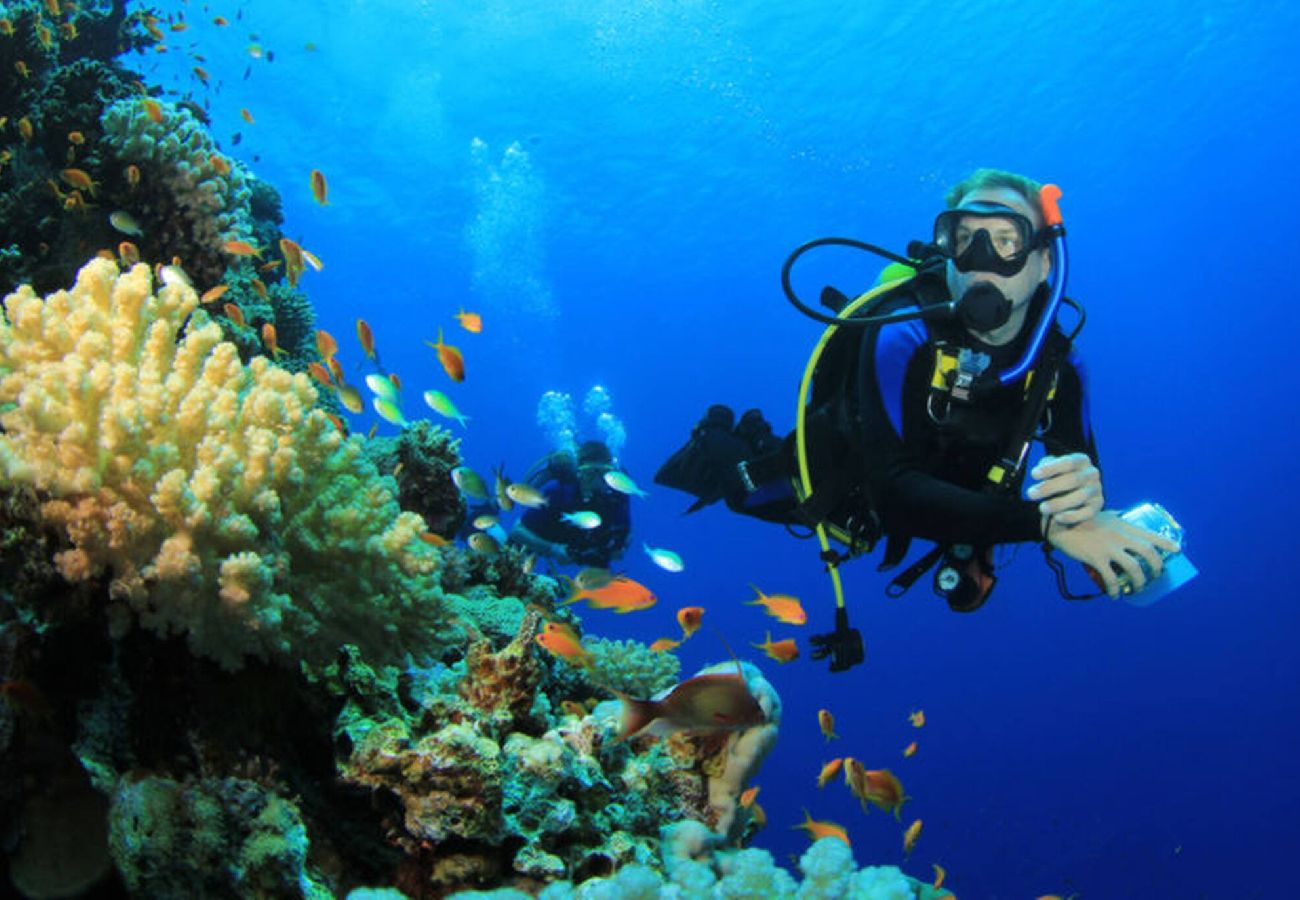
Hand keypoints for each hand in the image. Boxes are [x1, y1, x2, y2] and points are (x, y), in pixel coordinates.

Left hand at [1028, 453, 1102, 525]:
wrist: (1073, 501)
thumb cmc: (1058, 481)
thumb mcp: (1052, 471)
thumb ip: (1046, 467)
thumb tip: (1040, 469)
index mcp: (1081, 461)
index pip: (1068, 462)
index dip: (1050, 468)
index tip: (1033, 475)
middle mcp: (1091, 474)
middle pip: (1073, 480)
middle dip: (1049, 487)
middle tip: (1031, 494)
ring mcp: (1096, 490)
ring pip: (1079, 497)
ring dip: (1058, 503)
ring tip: (1042, 508)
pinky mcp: (1096, 507)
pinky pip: (1086, 513)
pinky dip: (1071, 516)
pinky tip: (1057, 517)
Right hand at [1046, 511, 1181, 597]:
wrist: (1058, 524)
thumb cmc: (1080, 518)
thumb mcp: (1103, 513)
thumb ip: (1115, 516)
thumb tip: (1122, 514)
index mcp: (1123, 525)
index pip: (1151, 534)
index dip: (1166, 543)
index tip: (1177, 550)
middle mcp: (1120, 536)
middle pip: (1148, 553)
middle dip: (1156, 568)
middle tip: (1156, 577)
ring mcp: (1109, 547)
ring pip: (1134, 568)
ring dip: (1140, 582)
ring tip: (1137, 589)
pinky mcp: (1096, 558)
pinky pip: (1110, 578)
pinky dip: (1115, 590)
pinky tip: (1114, 595)